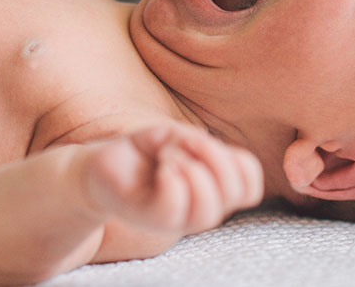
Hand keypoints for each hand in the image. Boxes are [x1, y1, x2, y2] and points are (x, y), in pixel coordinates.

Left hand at [80, 124, 262, 234]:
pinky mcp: (149, 218)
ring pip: (208, 210)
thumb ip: (197, 143)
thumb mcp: (176, 135)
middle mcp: (199, 207)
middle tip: (183, 145)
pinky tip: (158, 168)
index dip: (241, 165)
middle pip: (235, 195)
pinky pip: (174, 205)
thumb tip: (207, 151)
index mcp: (213, 188)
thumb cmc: (143, 151)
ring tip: (169, 158)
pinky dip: (170, 176)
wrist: (103, 164)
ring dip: (192, 170)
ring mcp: (176, 218)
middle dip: (215, 158)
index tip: (208, 146)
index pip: (251, 187)